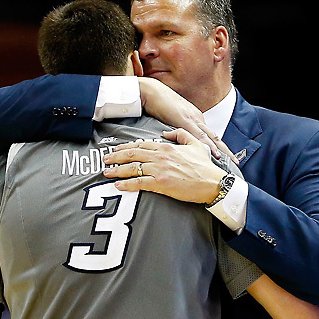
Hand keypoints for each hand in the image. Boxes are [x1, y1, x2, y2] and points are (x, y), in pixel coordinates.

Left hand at [102, 128, 226, 203]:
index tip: (116, 150)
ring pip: (132, 168)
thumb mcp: (195, 144)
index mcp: (166, 147)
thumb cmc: (205, 167)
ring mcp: (159, 170)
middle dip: (116, 157)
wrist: (213, 182)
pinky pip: (139, 183)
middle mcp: (160, 157)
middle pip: (132, 155)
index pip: (141, 145)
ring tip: (107, 173)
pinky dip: (126, 184)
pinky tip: (118, 185)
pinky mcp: (161, 184)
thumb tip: (165, 133)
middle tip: (105, 160)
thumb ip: (180, 134)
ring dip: (117, 170)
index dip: (126, 147)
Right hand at [138, 77, 235, 160]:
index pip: (209, 135)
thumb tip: (176, 137)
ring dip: (222, 150)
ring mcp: (192, 119)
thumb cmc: (158, 102)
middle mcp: (197, 118)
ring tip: (231, 161)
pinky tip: (215, 154)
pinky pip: (199, 136)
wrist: (151, 90)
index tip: (225, 156)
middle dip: (226, 150)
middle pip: (215, 137)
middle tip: (236, 161)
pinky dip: (209, 146)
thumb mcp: (170, 117)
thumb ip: (176, 126)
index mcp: (194, 117)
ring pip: (212, 138)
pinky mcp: (185, 121)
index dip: (218, 146)